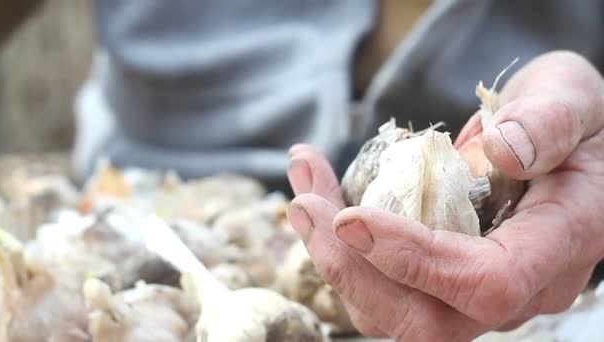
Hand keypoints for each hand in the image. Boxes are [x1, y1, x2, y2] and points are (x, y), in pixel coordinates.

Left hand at [286, 51, 603, 340]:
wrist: (571, 152)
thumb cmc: (578, 124)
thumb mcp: (574, 98)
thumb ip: (549, 120)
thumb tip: (500, 149)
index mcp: (559, 242)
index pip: (486, 282)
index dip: (415, 260)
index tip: (352, 217)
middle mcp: (519, 288)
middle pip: (425, 321)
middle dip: (352, 268)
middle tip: (305, 204)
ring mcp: (476, 293)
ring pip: (393, 312)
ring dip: (335, 258)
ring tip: (304, 193)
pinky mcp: (444, 282)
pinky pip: (385, 286)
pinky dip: (343, 249)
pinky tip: (322, 197)